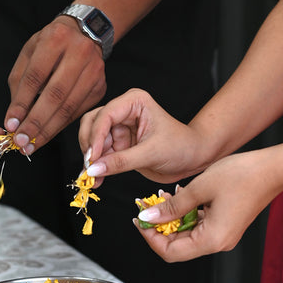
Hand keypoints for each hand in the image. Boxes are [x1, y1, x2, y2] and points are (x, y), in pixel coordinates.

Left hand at [4, 16, 106, 153]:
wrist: (85, 33)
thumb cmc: (52, 44)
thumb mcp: (30, 53)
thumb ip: (20, 82)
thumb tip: (15, 118)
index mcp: (56, 38)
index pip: (35, 77)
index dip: (22, 103)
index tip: (11, 124)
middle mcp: (79, 53)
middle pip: (55, 96)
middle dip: (36, 123)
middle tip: (21, 142)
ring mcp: (94, 71)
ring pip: (68, 108)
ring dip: (48, 130)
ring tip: (31, 144)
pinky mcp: (101, 87)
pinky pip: (77, 112)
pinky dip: (60, 126)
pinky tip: (47, 135)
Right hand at [78, 89, 208, 186]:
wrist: (192, 159)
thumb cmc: (181, 147)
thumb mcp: (151, 154)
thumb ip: (121, 161)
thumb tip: (93, 169)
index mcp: (134, 102)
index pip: (105, 115)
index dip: (95, 137)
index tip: (92, 158)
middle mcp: (124, 111)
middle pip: (92, 124)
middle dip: (89, 146)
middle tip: (90, 167)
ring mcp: (119, 128)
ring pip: (92, 139)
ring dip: (91, 159)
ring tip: (93, 177)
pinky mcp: (118, 144)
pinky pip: (100, 154)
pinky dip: (97, 166)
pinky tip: (97, 179)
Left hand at [133, 150, 281, 261]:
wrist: (272, 168)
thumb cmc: (243, 175)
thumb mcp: (199, 188)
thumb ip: (171, 207)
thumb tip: (147, 219)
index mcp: (212, 239)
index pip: (170, 252)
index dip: (150, 238)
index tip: (139, 221)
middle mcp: (217, 242)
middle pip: (177, 245)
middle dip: (158, 226)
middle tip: (145, 207)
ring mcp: (222, 235)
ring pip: (186, 234)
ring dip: (170, 217)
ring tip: (160, 198)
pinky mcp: (224, 226)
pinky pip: (197, 225)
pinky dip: (185, 213)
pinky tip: (178, 196)